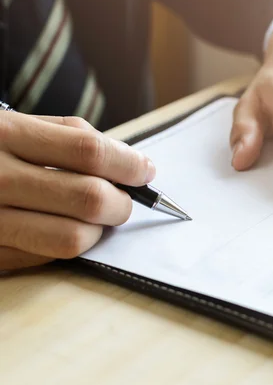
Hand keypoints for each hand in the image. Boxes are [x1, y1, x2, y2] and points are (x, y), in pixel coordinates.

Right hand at [0, 113, 155, 271]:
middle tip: (126, 201)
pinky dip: (69, 247)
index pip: (87, 151)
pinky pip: (45, 259)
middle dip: (122, 203)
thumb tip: (132, 162)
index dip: (127, 164)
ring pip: (71, 238)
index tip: (146, 171)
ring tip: (100, 219)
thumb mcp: (16, 124)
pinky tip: (66, 230)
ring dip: (100, 231)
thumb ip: (72, 138)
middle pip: (87, 198)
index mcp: (4, 135)